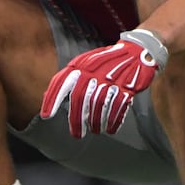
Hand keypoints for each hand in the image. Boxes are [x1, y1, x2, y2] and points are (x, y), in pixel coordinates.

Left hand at [40, 28, 167, 138]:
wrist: (137, 50)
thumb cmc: (108, 61)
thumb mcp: (87, 62)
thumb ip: (71, 78)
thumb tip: (50, 97)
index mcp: (82, 64)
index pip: (61, 81)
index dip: (52, 99)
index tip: (46, 115)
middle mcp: (94, 71)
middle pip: (80, 99)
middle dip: (77, 119)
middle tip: (76, 134)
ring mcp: (111, 79)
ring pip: (99, 105)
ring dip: (96, 122)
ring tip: (95, 130)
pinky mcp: (127, 86)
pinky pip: (118, 107)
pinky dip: (114, 120)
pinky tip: (111, 128)